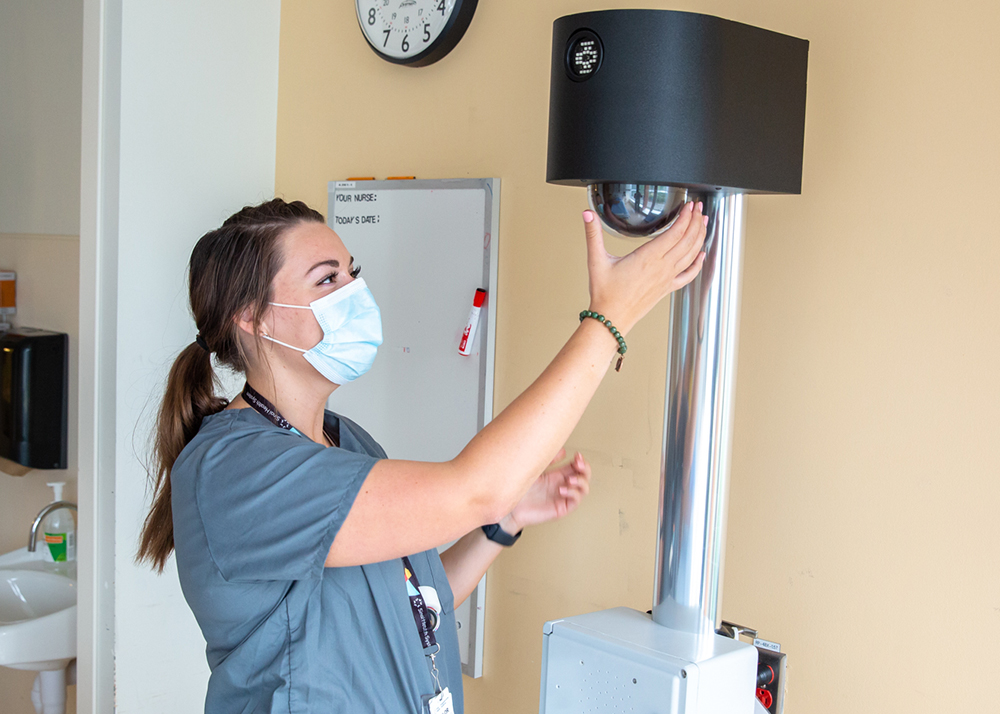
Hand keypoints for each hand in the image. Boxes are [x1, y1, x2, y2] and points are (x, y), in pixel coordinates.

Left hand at [503, 448, 590, 532]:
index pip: (576, 467)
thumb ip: (549, 460)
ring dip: (581, 481)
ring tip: (570, 479)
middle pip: (584, 476)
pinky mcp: (561, 508)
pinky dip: (573, 493)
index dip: (581, 461)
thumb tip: (563, 451)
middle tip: (578, 464)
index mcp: (557, 475)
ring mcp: (563, 497)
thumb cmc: (519, 490)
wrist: (511, 507)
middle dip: (585, 468)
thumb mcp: (534, 470)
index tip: (577, 455)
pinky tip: (562, 490)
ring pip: (584, 489)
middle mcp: (562, 485)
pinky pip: (575, 501)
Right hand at [584, 201, 706, 333]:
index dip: (685, 217)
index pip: (675, 233)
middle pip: (687, 240)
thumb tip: (587, 214)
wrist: (611, 319)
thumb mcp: (596, 260)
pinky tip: (702, 255)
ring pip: (691, 255)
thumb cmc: (605, 294)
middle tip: (699, 208)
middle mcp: (662, 267)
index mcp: (648, 258)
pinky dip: (698, 263)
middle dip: (696, 222)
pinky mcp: (667, 288)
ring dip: (700, 237)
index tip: (689, 205)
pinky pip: (689, 275)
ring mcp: (667, 279)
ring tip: (704, 223)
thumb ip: (593, 234)